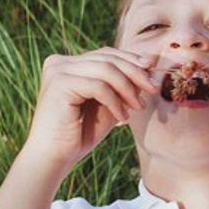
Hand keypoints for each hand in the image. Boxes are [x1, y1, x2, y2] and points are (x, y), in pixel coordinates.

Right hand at [23, 48, 156, 173]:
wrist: (55, 155)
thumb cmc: (82, 132)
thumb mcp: (110, 103)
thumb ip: (124, 85)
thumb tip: (149, 65)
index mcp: (69, 64)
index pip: (107, 54)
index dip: (133, 61)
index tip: (153, 73)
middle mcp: (60, 62)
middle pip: (108, 58)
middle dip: (136, 73)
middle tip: (154, 89)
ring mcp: (57, 71)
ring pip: (106, 70)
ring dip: (128, 89)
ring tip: (138, 107)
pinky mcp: (59, 84)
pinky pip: (99, 86)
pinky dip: (115, 102)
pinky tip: (122, 117)